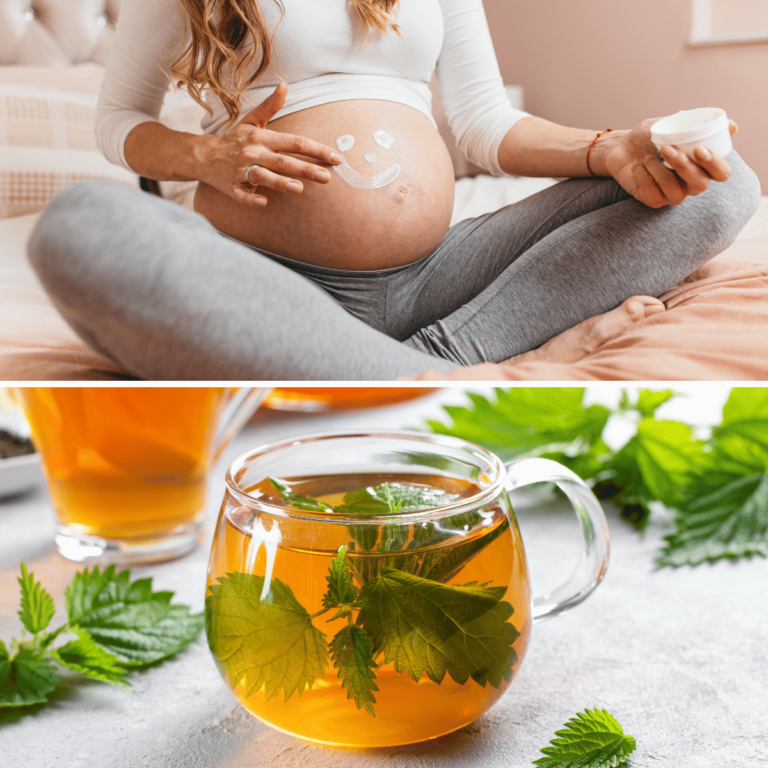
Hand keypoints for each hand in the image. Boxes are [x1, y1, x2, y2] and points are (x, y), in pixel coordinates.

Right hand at [196, 82, 341, 206]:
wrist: (202, 156)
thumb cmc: (234, 139)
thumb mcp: (251, 121)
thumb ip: (270, 107)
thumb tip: (285, 86)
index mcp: (261, 138)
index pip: (294, 143)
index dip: (316, 150)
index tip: (336, 158)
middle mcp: (253, 153)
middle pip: (283, 161)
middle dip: (306, 169)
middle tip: (327, 177)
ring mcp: (241, 170)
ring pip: (263, 176)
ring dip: (280, 183)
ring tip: (300, 189)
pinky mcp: (232, 187)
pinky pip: (242, 194)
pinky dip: (251, 198)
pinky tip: (263, 201)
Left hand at [598, 118, 737, 208]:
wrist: (622, 147)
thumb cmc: (650, 137)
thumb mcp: (673, 125)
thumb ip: (699, 126)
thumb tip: (732, 126)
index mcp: (702, 166)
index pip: (721, 174)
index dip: (714, 164)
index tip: (700, 149)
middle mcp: (691, 184)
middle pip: (700, 185)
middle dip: (684, 167)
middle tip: (667, 148)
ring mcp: (672, 195)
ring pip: (675, 191)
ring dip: (659, 171)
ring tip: (647, 156)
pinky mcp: (653, 200)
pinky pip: (653, 194)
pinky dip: (644, 177)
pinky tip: (637, 166)